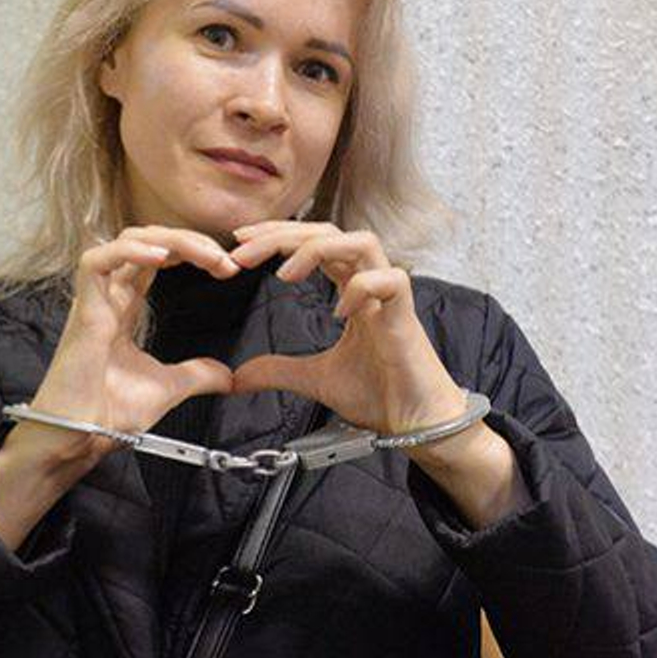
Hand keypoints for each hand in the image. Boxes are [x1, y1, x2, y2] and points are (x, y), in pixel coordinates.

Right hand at [0, 226, 240, 476]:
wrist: (80, 439)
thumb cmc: (107, 413)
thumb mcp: (169, 387)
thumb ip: (197, 375)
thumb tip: (228, 376)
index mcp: (125, 307)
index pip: (158, 258)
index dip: (193, 253)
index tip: (228, 269)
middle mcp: (109, 296)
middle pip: (147, 241)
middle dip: (190, 241)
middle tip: (227, 261)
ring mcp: (95, 301)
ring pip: (126, 241)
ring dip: (171, 240)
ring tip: (207, 256)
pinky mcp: (83, 312)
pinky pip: (95, 262)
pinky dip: (129, 251)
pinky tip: (162, 257)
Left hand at [226, 221, 469, 436]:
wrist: (417, 424)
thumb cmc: (381, 394)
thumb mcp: (315, 379)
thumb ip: (279, 370)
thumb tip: (240, 376)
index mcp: (351, 289)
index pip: (314, 242)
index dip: (277, 236)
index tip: (240, 244)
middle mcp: (371, 284)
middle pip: (329, 233)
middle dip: (282, 234)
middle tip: (242, 249)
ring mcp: (390, 297)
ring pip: (363, 241)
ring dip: (319, 250)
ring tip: (285, 274)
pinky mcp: (406, 317)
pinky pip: (390, 281)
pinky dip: (361, 289)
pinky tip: (338, 312)